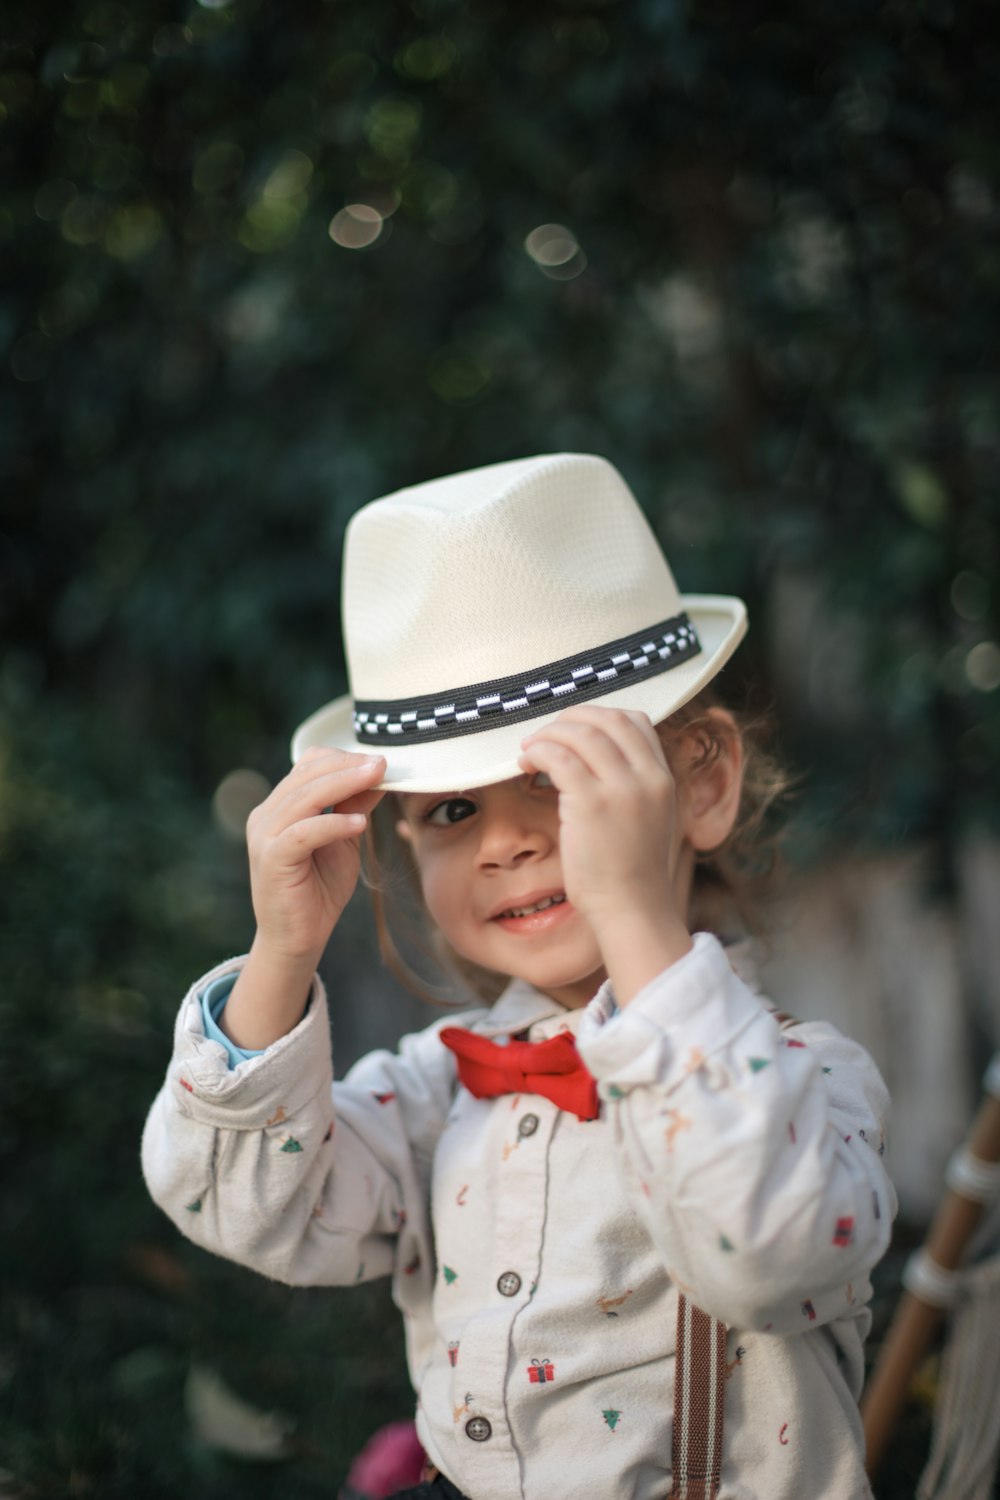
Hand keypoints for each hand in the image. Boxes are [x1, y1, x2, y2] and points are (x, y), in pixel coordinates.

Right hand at [245, 746, 386, 965]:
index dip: (343, 758)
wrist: (297, 940)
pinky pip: (302, 832)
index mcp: (280, 806)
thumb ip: (355, 807)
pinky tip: (359, 823)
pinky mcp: (270, 858)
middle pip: (307, 774)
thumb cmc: (319, 890)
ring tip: (378, 779)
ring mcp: (264, 835)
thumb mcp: (344, 841)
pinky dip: (333, 824)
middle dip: (349, 766)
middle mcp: (266, 815)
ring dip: (345, 784)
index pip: (309, 765)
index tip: (380, 760)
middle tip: (383, 764)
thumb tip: (379, 775)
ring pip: (305, 796)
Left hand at [517, 706, 691, 1000]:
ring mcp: (620, 788)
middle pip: (607, 719)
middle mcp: (647, 776)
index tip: (573, 729)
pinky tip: (526, 764)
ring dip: (548, 734)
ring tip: (530, 750)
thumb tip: (592, 756)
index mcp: (663, 777)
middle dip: (570, 718)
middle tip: (545, 734)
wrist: (632, 908)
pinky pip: (557, 757)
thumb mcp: (648, 817)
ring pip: (580, 733)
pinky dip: (537, 751)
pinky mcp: (590, 803)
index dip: (598, 716)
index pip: (636, 721)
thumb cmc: (631, 870)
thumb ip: (632, 784)